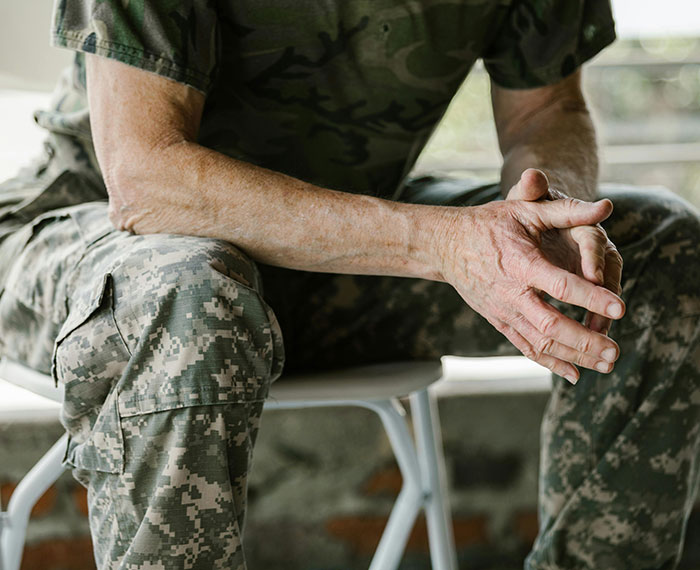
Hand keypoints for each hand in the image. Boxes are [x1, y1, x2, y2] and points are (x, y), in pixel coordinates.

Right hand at [433, 176, 624, 383]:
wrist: (446, 245)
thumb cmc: (489, 224)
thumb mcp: (525, 210)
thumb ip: (566, 210)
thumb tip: (606, 207)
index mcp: (521, 263)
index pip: (559, 285)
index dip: (590, 297)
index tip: (620, 308)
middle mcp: (511, 293)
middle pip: (550, 325)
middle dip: (585, 341)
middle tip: (616, 352)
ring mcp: (503, 311)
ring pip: (540, 343)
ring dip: (574, 356)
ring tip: (607, 364)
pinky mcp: (499, 321)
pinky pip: (525, 347)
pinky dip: (550, 363)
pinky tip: (575, 374)